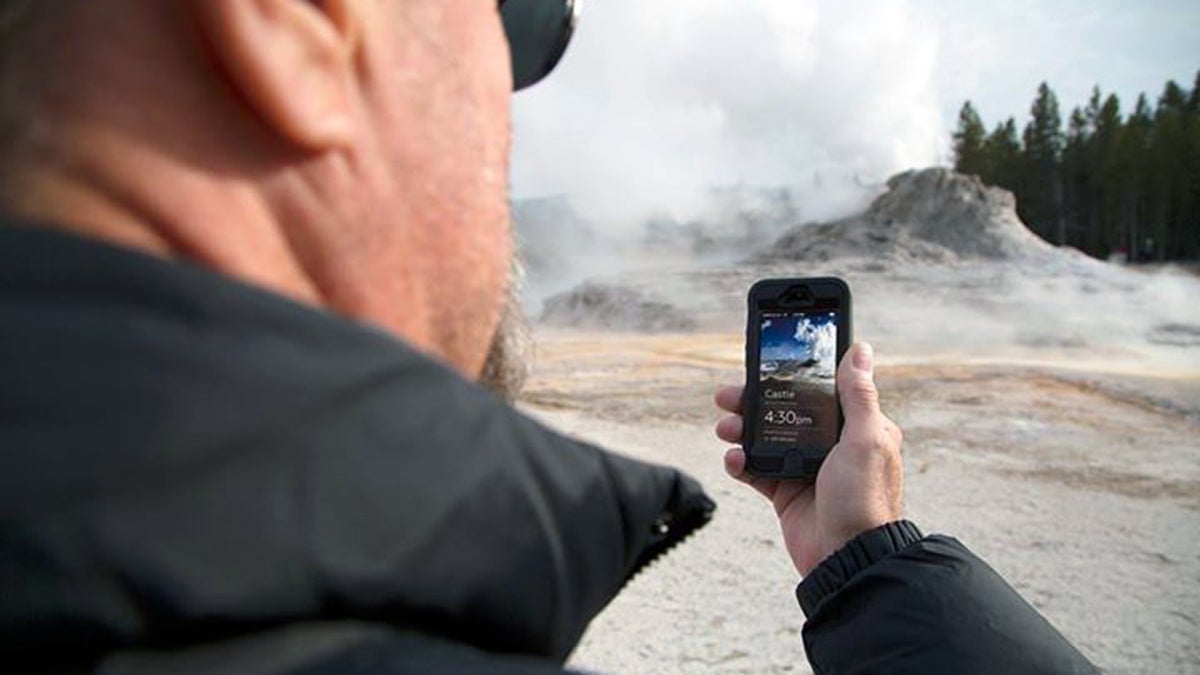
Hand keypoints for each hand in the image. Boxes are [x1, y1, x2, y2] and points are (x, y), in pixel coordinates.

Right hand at [715, 342, 903, 576]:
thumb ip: (858, 394)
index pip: (819, 390)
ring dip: (740, 429)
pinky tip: (733, 459)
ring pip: (764, 436)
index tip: (764, 363)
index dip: (791, 376)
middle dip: (753, 401)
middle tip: (726, 396)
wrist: (847, 558)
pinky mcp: (785, 492)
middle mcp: (830, 445)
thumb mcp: (866, 439)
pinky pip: (754, 469)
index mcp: (856, 428)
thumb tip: (861, 349)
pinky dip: (739, 462)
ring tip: (725, 428)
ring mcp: (805, 468)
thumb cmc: (865, 500)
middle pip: (784, 410)